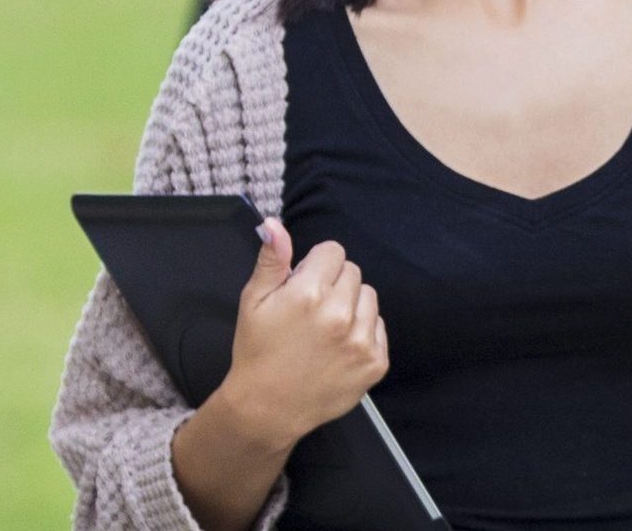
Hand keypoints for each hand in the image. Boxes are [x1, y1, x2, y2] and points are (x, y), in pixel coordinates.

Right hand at [215, 219, 386, 450]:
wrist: (267, 408)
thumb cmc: (257, 351)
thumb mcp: (253, 302)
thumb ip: (271, 260)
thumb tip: (275, 223)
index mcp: (308, 294)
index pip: (333, 251)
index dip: (315, 265)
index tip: (302, 284)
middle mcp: (340, 314)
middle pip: (352, 271)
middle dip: (332, 284)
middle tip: (310, 310)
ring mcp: (362, 340)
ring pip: (368, 297)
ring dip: (351, 306)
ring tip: (324, 329)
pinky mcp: (376, 361)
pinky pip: (379, 326)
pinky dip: (362, 332)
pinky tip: (337, 347)